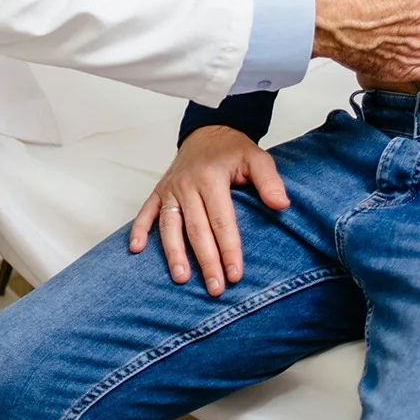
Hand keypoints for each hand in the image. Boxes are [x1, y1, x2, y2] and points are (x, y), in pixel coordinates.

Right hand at [128, 126, 289, 295]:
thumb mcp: (257, 158)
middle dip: (206, 261)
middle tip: (215, 288)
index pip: (221, 221)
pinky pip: (146, 211)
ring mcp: (170, 188)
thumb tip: (282, 205)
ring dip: (174, 253)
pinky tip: (137, 249)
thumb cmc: (233, 150)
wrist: (208, 131)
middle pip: (196, 229)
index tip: (235, 274)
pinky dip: (139, 229)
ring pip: (170, 225)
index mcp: (211, 178)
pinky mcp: (159, 190)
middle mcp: (187, 185)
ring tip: (181, 278)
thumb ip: (269, 181)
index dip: (229, 249)